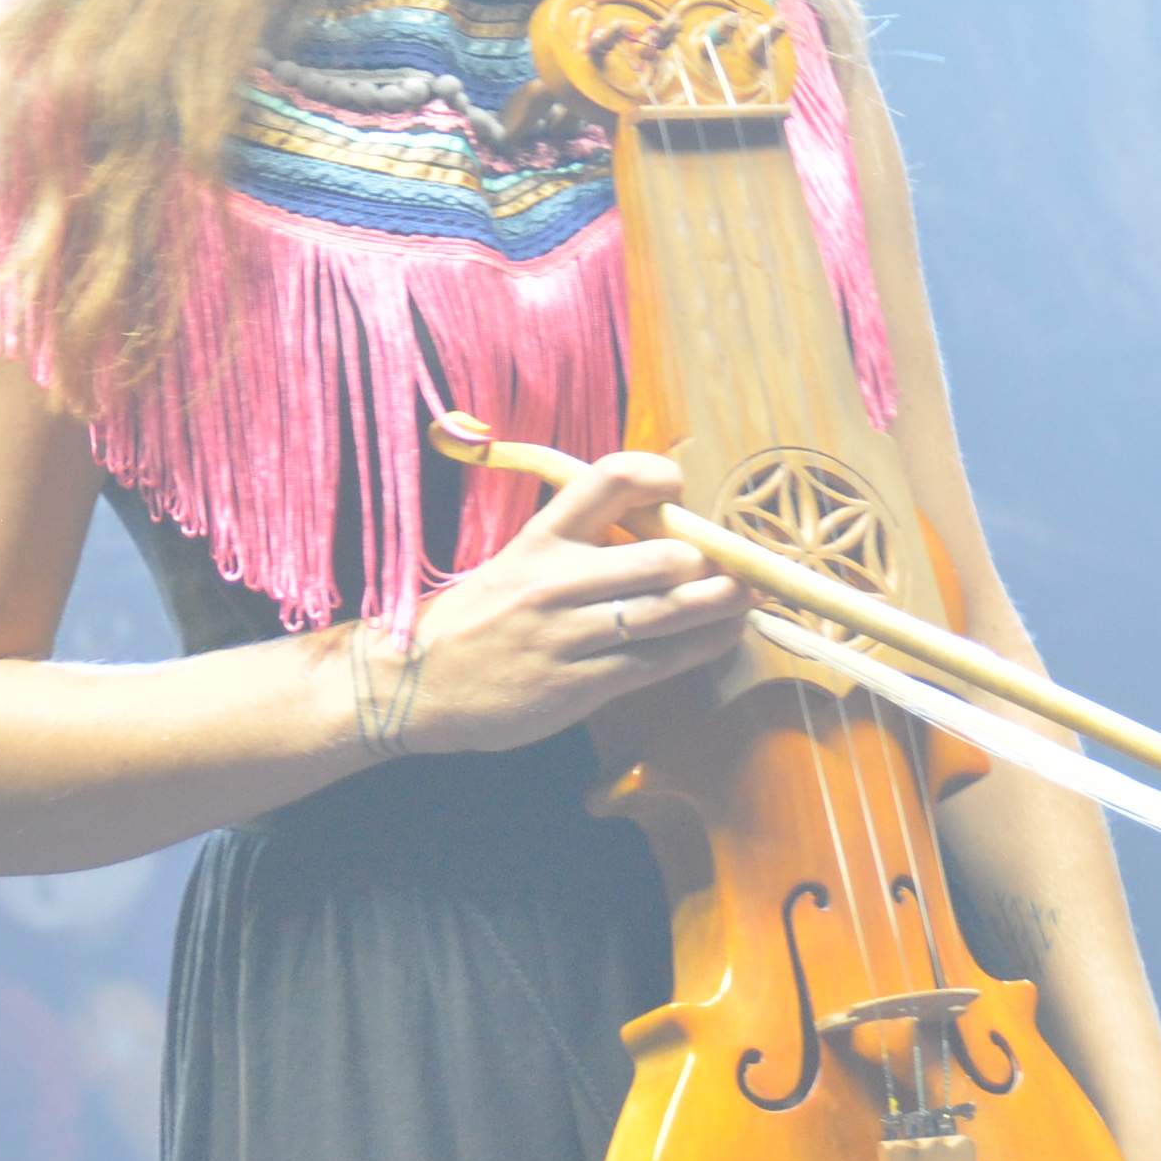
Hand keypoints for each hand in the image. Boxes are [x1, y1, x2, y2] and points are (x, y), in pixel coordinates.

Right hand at [354, 450, 750, 755]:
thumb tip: (663, 530)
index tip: (678, 492)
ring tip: (746, 598)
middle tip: (734, 566)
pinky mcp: (579, 684)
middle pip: (662, 556)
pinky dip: (702, 646)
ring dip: (723, 604)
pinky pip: (658, 662)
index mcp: (541, 537)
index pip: (610, 478)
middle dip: (712, 562)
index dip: (659, 476)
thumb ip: (579, 542)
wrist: (414, 684)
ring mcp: (569, 634)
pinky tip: (722, 636)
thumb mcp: (517, 561)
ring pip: (670, 612)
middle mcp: (557, 580)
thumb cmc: (478, 618)